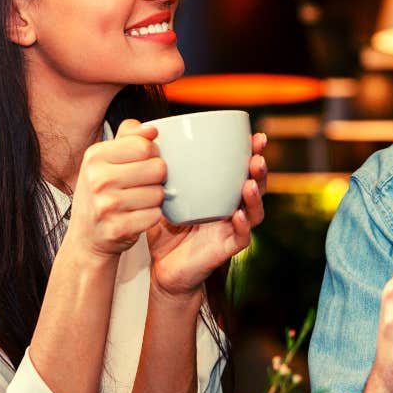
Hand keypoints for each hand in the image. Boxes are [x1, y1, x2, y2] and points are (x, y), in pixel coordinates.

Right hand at [66, 119, 166, 257]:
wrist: (86, 237)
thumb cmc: (101, 193)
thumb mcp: (106, 159)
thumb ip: (129, 137)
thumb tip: (152, 129)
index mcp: (95, 156)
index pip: (145, 145)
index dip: (152, 154)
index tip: (143, 163)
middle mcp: (97, 179)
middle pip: (157, 168)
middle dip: (157, 177)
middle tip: (141, 185)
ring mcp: (106, 206)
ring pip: (159, 193)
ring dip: (154, 199)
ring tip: (137, 201)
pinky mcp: (117, 228)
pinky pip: (155, 215)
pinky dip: (151, 217)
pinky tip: (136, 216)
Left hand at [146, 132, 268, 298]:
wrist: (162, 268)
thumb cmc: (163, 229)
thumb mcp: (155, 192)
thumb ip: (147, 162)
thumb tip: (133, 125)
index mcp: (220, 191)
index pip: (241, 167)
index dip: (251, 152)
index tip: (254, 135)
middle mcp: (231, 207)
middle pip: (255, 185)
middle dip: (260, 169)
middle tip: (257, 155)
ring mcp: (231, 228)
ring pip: (254, 211)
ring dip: (256, 196)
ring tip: (250, 183)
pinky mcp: (226, 248)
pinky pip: (241, 237)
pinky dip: (243, 226)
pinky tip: (238, 215)